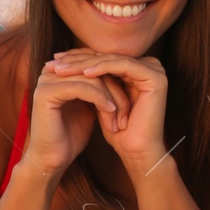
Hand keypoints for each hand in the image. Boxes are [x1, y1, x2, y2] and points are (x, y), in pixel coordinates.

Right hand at [21, 57, 130, 177]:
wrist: (52, 160)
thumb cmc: (70, 136)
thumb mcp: (89, 106)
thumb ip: (97, 88)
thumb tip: (120, 74)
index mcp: (59, 71)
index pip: (94, 62)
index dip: (115, 78)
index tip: (132, 95)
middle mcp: (50, 71)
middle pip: (94, 68)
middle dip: (116, 88)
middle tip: (128, 110)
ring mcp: (47, 81)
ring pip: (92, 78)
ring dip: (111, 97)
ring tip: (120, 116)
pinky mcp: (46, 93)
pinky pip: (82, 88)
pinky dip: (100, 99)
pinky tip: (110, 112)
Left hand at [47, 49, 170, 171]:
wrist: (136, 152)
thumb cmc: (118, 131)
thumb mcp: (100, 100)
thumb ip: (93, 80)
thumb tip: (65, 62)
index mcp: (139, 69)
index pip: (103, 58)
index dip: (78, 59)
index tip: (54, 62)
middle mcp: (150, 66)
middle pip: (107, 57)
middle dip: (77, 60)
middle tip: (54, 63)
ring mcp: (155, 70)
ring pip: (112, 60)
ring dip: (85, 64)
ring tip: (63, 69)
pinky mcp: (155, 77)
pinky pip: (123, 66)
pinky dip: (103, 68)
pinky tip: (85, 73)